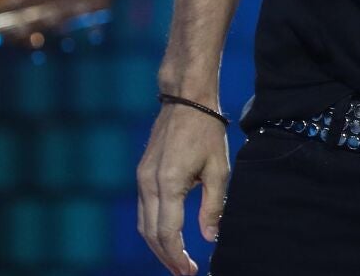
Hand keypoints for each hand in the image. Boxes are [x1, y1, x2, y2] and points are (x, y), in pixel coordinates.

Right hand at [137, 101, 230, 274]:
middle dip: (166, 257)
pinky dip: (154, 228)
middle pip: (151, 233)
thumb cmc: (207, 131)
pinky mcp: (142, 173)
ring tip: (177, 261)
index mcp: (168, 183)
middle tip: (184, 272)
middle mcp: (148, 183)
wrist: (186, 100)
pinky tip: (168, 235)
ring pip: (144, 223)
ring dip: (158, 245)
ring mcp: (141, 178)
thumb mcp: (218, 169)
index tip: (190, 271)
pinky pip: (144, 209)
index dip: (177, 257)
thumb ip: (214, 205)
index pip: (167, 232)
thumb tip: (210, 237)